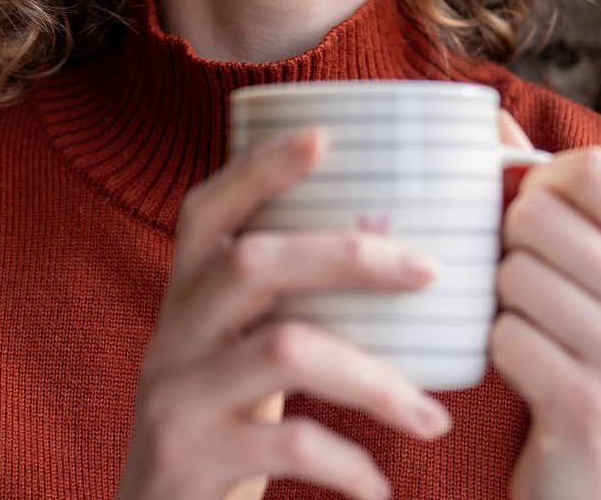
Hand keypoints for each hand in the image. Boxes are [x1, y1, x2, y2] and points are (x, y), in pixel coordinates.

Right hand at [115, 128, 454, 499]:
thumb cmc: (220, 443)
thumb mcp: (238, 368)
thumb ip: (287, 316)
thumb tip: (404, 261)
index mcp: (184, 306)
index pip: (206, 213)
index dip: (259, 168)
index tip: (326, 135)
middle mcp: (170, 340)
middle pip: (251, 262)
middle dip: (347, 255)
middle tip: (429, 271)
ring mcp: (173, 399)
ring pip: (283, 351)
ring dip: (373, 380)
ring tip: (430, 417)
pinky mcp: (189, 461)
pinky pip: (287, 445)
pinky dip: (348, 464)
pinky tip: (379, 485)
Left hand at [492, 113, 600, 499]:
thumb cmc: (586, 363)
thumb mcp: (594, 280)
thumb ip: (548, 195)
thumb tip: (487, 117)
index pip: (592, 166)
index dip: (540, 183)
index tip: (534, 220)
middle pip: (538, 214)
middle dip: (508, 247)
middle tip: (527, 290)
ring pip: (513, 275)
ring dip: (500, 306)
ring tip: (531, 334)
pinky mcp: (593, 407)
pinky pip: (504, 339)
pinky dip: (497, 354)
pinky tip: (527, 375)